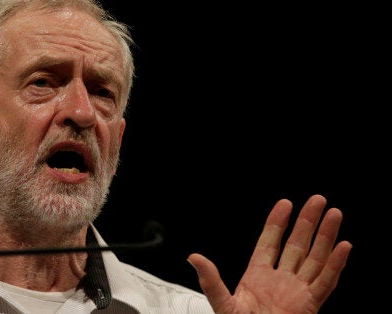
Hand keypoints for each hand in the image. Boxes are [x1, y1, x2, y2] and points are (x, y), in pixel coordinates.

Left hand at [187, 194, 351, 313]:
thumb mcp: (222, 303)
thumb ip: (211, 280)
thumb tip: (194, 258)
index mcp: (257, 276)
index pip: (270, 242)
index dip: (278, 222)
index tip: (286, 203)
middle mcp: (280, 280)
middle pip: (297, 245)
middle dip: (307, 222)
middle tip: (318, 200)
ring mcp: (297, 291)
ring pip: (315, 258)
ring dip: (326, 237)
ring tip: (334, 214)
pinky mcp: (310, 305)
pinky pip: (326, 282)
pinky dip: (336, 265)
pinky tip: (344, 247)